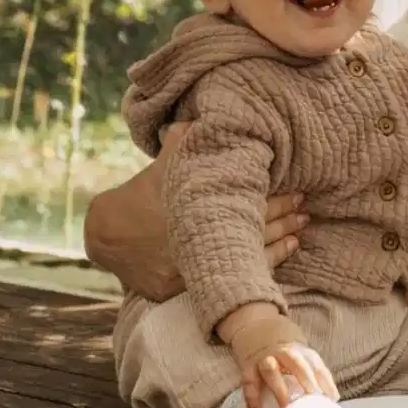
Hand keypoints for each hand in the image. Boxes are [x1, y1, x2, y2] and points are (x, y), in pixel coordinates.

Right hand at [83, 122, 307, 300]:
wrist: (104, 240)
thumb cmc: (136, 198)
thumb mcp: (159, 168)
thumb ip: (181, 144)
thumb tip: (196, 120)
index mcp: (191, 206)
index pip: (244, 202)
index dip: (273, 196)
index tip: (296, 189)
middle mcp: (195, 236)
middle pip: (251, 226)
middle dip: (281, 216)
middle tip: (304, 207)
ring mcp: (192, 265)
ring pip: (249, 253)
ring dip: (280, 238)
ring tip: (301, 227)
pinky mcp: (189, 286)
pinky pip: (236, 276)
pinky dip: (265, 264)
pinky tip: (286, 250)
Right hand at [246, 342, 337, 407]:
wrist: (257, 330)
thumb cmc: (286, 353)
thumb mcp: (303, 356)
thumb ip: (315, 373)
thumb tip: (333, 398)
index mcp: (301, 352)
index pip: (317, 366)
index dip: (326, 382)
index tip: (333, 399)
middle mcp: (284, 353)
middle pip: (297, 365)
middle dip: (306, 380)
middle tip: (313, 398)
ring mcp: (265, 359)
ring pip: (271, 371)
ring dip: (279, 388)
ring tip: (285, 406)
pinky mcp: (248, 367)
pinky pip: (249, 382)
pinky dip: (252, 397)